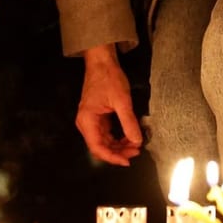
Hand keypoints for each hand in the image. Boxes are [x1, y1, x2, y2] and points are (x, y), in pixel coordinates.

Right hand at [76, 44, 142, 165]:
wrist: (102, 62)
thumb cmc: (109, 78)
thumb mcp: (122, 100)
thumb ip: (129, 122)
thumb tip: (137, 141)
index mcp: (87, 120)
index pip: (97, 147)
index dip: (112, 157)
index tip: (127, 160)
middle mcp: (85, 123)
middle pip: (100, 146)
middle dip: (118, 152)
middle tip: (136, 151)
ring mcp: (90, 120)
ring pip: (104, 141)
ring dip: (118, 146)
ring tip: (135, 145)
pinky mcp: (97, 117)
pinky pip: (106, 133)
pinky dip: (117, 137)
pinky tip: (129, 137)